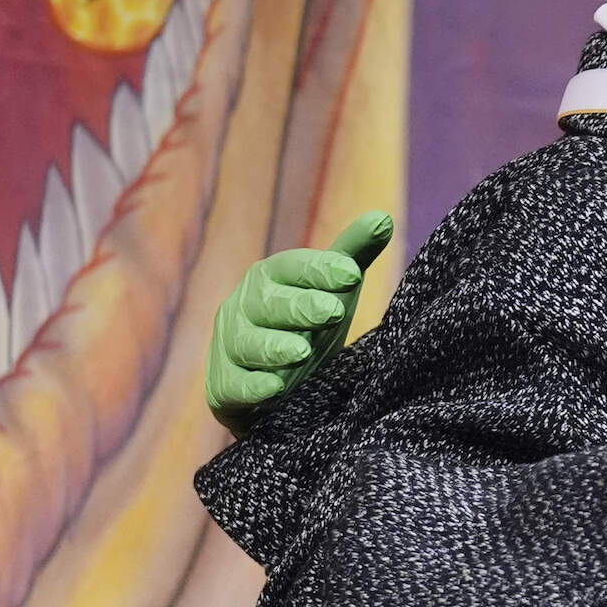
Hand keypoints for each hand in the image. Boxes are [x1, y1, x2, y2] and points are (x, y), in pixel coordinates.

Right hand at [205, 211, 393, 433]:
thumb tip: (383, 218)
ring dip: (274, 347)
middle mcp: (243, 306)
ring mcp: (229, 346)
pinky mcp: (223, 387)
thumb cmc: (307, 324)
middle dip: (300, 307)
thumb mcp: (333, 289)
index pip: (292, 267)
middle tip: (332, 312)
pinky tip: (273, 389)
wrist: (277, 383)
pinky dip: (252, 388)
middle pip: (268, 303)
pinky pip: (233, 386)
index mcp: (270, 277)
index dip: (321, 269)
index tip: (352, 274)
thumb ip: (352, 254)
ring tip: (301, 351)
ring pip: (247, 344)